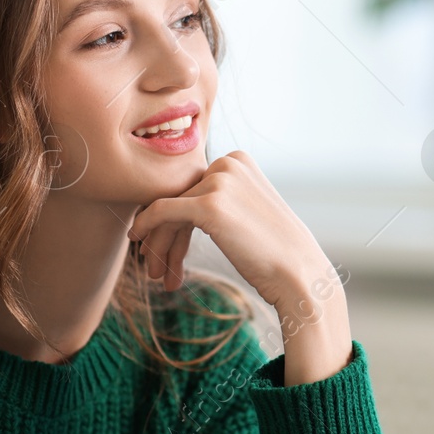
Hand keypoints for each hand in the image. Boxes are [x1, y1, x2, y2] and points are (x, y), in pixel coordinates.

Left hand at [129, 151, 351, 385]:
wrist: (298, 274)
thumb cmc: (275, 252)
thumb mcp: (247, 211)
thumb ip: (220, 200)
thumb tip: (179, 209)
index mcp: (238, 159)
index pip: (191, 187)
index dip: (174, 221)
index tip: (166, 249)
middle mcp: (228, 162)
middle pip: (178, 198)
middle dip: (164, 234)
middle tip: (151, 264)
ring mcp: (219, 181)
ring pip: (167, 209)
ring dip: (157, 243)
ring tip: (153, 273)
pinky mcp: (209, 204)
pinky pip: (161, 212)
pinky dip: (144, 226)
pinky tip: (135, 240)